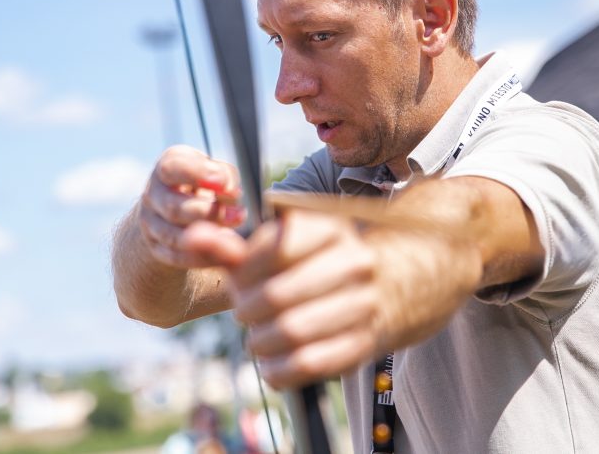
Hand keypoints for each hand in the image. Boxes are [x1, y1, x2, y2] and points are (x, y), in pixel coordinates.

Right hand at [139, 145, 248, 268]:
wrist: (176, 208)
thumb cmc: (202, 183)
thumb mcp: (212, 170)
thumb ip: (224, 175)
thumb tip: (230, 190)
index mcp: (165, 169)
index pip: (171, 168)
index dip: (197, 174)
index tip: (223, 182)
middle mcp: (153, 195)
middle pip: (173, 207)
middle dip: (208, 213)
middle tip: (238, 214)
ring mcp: (151, 224)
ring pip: (173, 236)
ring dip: (206, 238)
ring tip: (233, 238)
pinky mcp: (157, 249)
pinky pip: (177, 257)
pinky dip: (202, 258)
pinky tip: (224, 255)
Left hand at [229, 206, 481, 388]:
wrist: (407, 278)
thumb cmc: (328, 261)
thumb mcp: (288, 245)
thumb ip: (236, 246)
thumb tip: (191, 238)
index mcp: (330, 228)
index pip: (272, 247)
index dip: (242, 270)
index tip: (236, 280)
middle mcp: (353, 261)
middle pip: (276, 296)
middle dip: (247, 310)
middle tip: (243, 313)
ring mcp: (366, 302)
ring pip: (292, 332)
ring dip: (261, 343)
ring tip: (257, 339)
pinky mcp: (369, 341)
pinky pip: (313, 364)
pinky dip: (281, 370)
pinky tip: (272, 365)